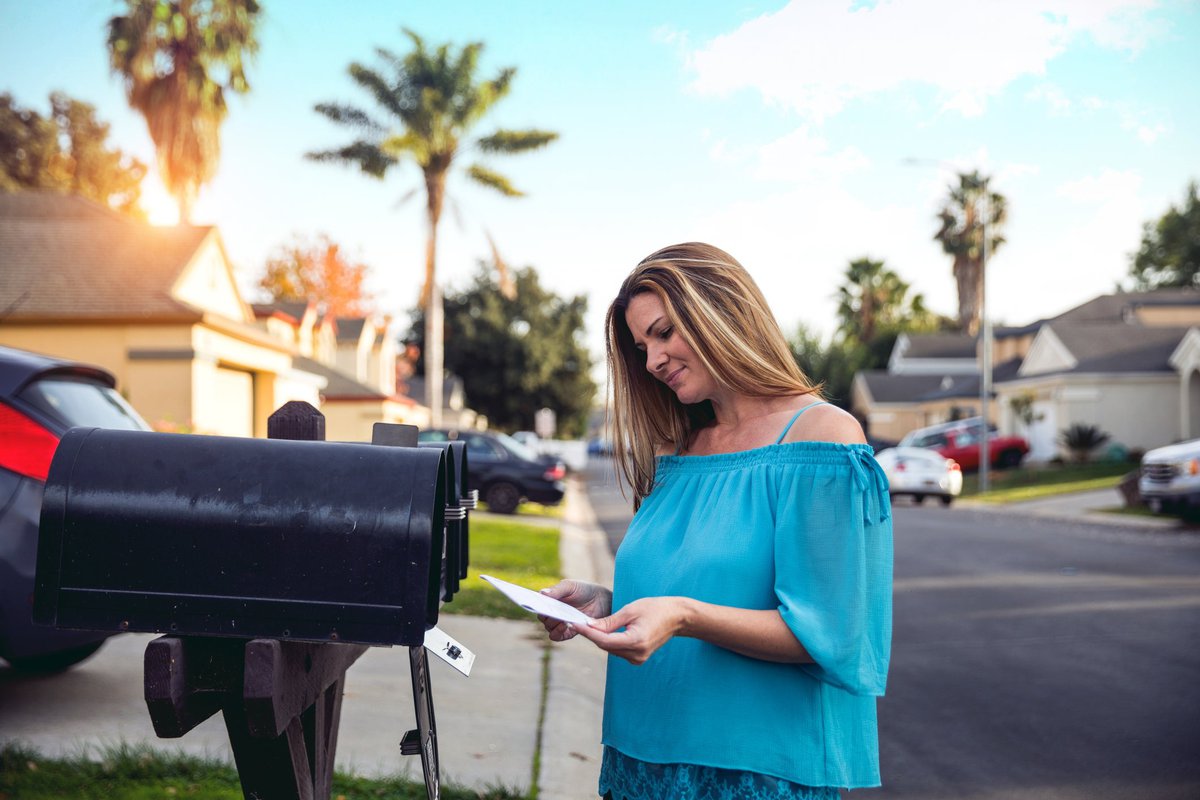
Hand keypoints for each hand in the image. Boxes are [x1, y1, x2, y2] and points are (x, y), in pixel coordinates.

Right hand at [538, 580, 611, 641]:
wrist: (602, 600)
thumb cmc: (584, 590)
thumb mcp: (571, 586)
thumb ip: (557, 590)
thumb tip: (542, 593)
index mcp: (550, 600)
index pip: (536, 604)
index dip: (534, 605)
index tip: (536, 604)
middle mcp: (553, 612)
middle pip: (542, 618)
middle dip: (547, 615)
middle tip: (554, 611)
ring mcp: (560, 623)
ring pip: (548, 628)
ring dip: (553, 624)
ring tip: (562, 619)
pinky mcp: (568, 632)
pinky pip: (556, 637)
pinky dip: (558, 633)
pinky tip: (565, 626)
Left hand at [573, 596, 688, 664]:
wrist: (676, 617)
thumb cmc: (655, 609)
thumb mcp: (630, 610)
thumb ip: (609, 621)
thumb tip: (589, 626)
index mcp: (636, 641)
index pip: (604, 640)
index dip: (587, 633)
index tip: (574, 624)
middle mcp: (637, 654)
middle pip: (605, 646)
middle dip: (591, 634)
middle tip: (576, 622)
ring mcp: (638, 659)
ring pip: (610, 649)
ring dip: (599, 638)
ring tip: (587, 625)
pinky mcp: (638, 659)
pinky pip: (617, 650)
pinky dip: (609, 641)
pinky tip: (602, 631)